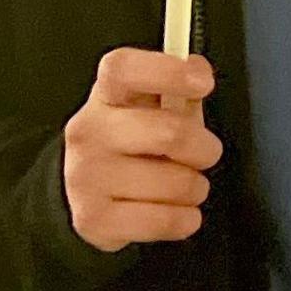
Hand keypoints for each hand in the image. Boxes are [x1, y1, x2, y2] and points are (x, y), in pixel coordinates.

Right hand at [62, 48, 220, 250]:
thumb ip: (179, 87)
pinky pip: (165, 220)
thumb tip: (198, 70)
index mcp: (106, 95)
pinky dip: (185, 219)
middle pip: (169, 133)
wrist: (89, 188)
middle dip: (205, 148)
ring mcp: (85, 177)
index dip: (168, 71)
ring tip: (183, 184)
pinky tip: (176, 211)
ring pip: (176, 183)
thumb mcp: (154, 105)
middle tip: (205, 154)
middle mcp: (88, 132)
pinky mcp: (92, 219)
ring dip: (196, 187)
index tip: (203, 82)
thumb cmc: (135, 140)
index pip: (124, 69)